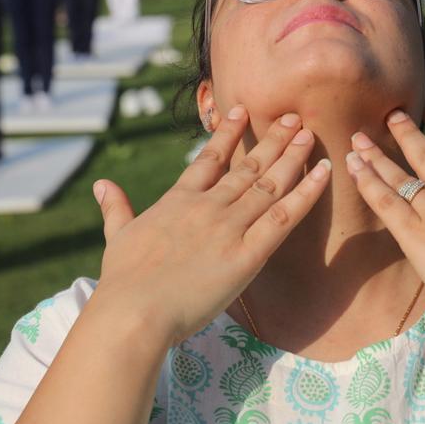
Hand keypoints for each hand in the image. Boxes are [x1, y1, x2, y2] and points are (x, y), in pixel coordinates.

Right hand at [89, 108, 330, 346]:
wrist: (134, 312)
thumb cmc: (123, 281)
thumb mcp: (117, 237)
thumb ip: (115, 208)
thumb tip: (101, 184)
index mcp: (178, 201)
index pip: (208, 159)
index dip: (227, 134)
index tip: (241, 112)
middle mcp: (207, 206)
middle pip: (248, 166)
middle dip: (272, 140)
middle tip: (292, 117)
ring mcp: (229, 227)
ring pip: (269, 184)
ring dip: (292, 157)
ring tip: (309, 133)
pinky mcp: (247, 254)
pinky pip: (284, 218)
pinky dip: (306, 193)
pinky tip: (323, 173)